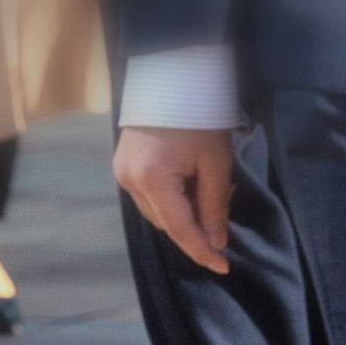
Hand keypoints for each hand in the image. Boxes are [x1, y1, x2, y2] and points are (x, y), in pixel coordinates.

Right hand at [113, 124, 234, 273]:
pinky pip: (149, 199)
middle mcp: (130, 180)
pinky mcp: (121, 168)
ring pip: (157, 214)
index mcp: (152, 177)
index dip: (202, 251)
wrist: (171, 78)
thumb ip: (215, 206)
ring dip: (182, 216)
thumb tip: (216, 242)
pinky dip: (170, 202)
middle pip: (167, 224)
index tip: (223, 266)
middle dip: (195, 231)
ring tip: (204, 196)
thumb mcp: (216, 162)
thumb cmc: (198, 114)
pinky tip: (187, 188)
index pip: (180, 229)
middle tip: (222, 222)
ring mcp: (122, 174)